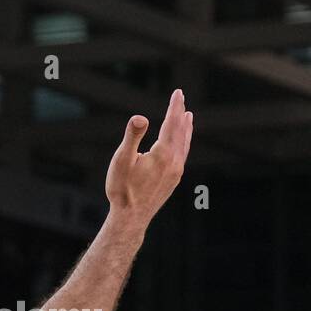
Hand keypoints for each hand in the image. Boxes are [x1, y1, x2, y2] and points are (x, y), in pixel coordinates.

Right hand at [104, 89, 193, 228]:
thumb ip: (132, 136)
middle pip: (180, 132)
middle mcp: (174, 162)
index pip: (171, 124)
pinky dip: (184, 143)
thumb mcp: (122, 159)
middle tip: (181, 98)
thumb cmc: (122, 188)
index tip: (178, 92)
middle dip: (180, 113)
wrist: (131, 217)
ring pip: (184, 144)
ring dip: (186, 128)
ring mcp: (176, 172)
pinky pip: (183, 155)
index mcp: (163, 154)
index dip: (174, 107)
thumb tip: (140, 117)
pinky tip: (180, 144)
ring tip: (188, 117)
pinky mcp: (174, 180)